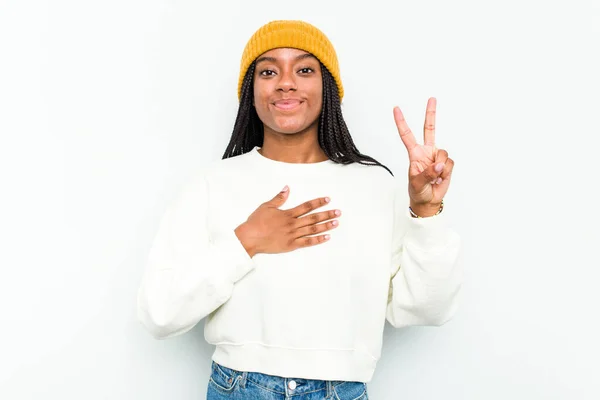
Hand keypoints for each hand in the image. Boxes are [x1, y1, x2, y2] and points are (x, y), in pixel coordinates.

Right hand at [234, 186, 340, 256]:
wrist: (249, 238)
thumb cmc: (256, 222)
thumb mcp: (266, 206)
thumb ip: (279, 198)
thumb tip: (287, 188)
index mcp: (288, 214)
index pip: (306, 206)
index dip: (318, 202)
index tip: (328, 199)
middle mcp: (293, 224)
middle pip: (313, 218)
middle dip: (327, 214)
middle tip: (338, 212)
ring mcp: (293, 235)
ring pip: (313, 229)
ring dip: (325, 226)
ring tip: (336, 223)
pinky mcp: (291, 245)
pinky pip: (307, 242)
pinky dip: (317, 240)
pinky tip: (326, 237)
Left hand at [393, 97, 453, 213]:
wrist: (429, 201)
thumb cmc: (418, 191)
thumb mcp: (417, 183)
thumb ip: (427, 173)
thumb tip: (439, 165)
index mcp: (414, 153)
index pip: (407, 135)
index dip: (401, 122)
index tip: (396, 109)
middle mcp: (426, 151)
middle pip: (429, 129)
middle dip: (431, 113)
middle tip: (432, 98)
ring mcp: (437, 156)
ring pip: (443, 153)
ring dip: (440, 166)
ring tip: (434, 176)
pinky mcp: (447, 164)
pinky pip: (450, 164)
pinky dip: (446, 172)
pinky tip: (441, 177)